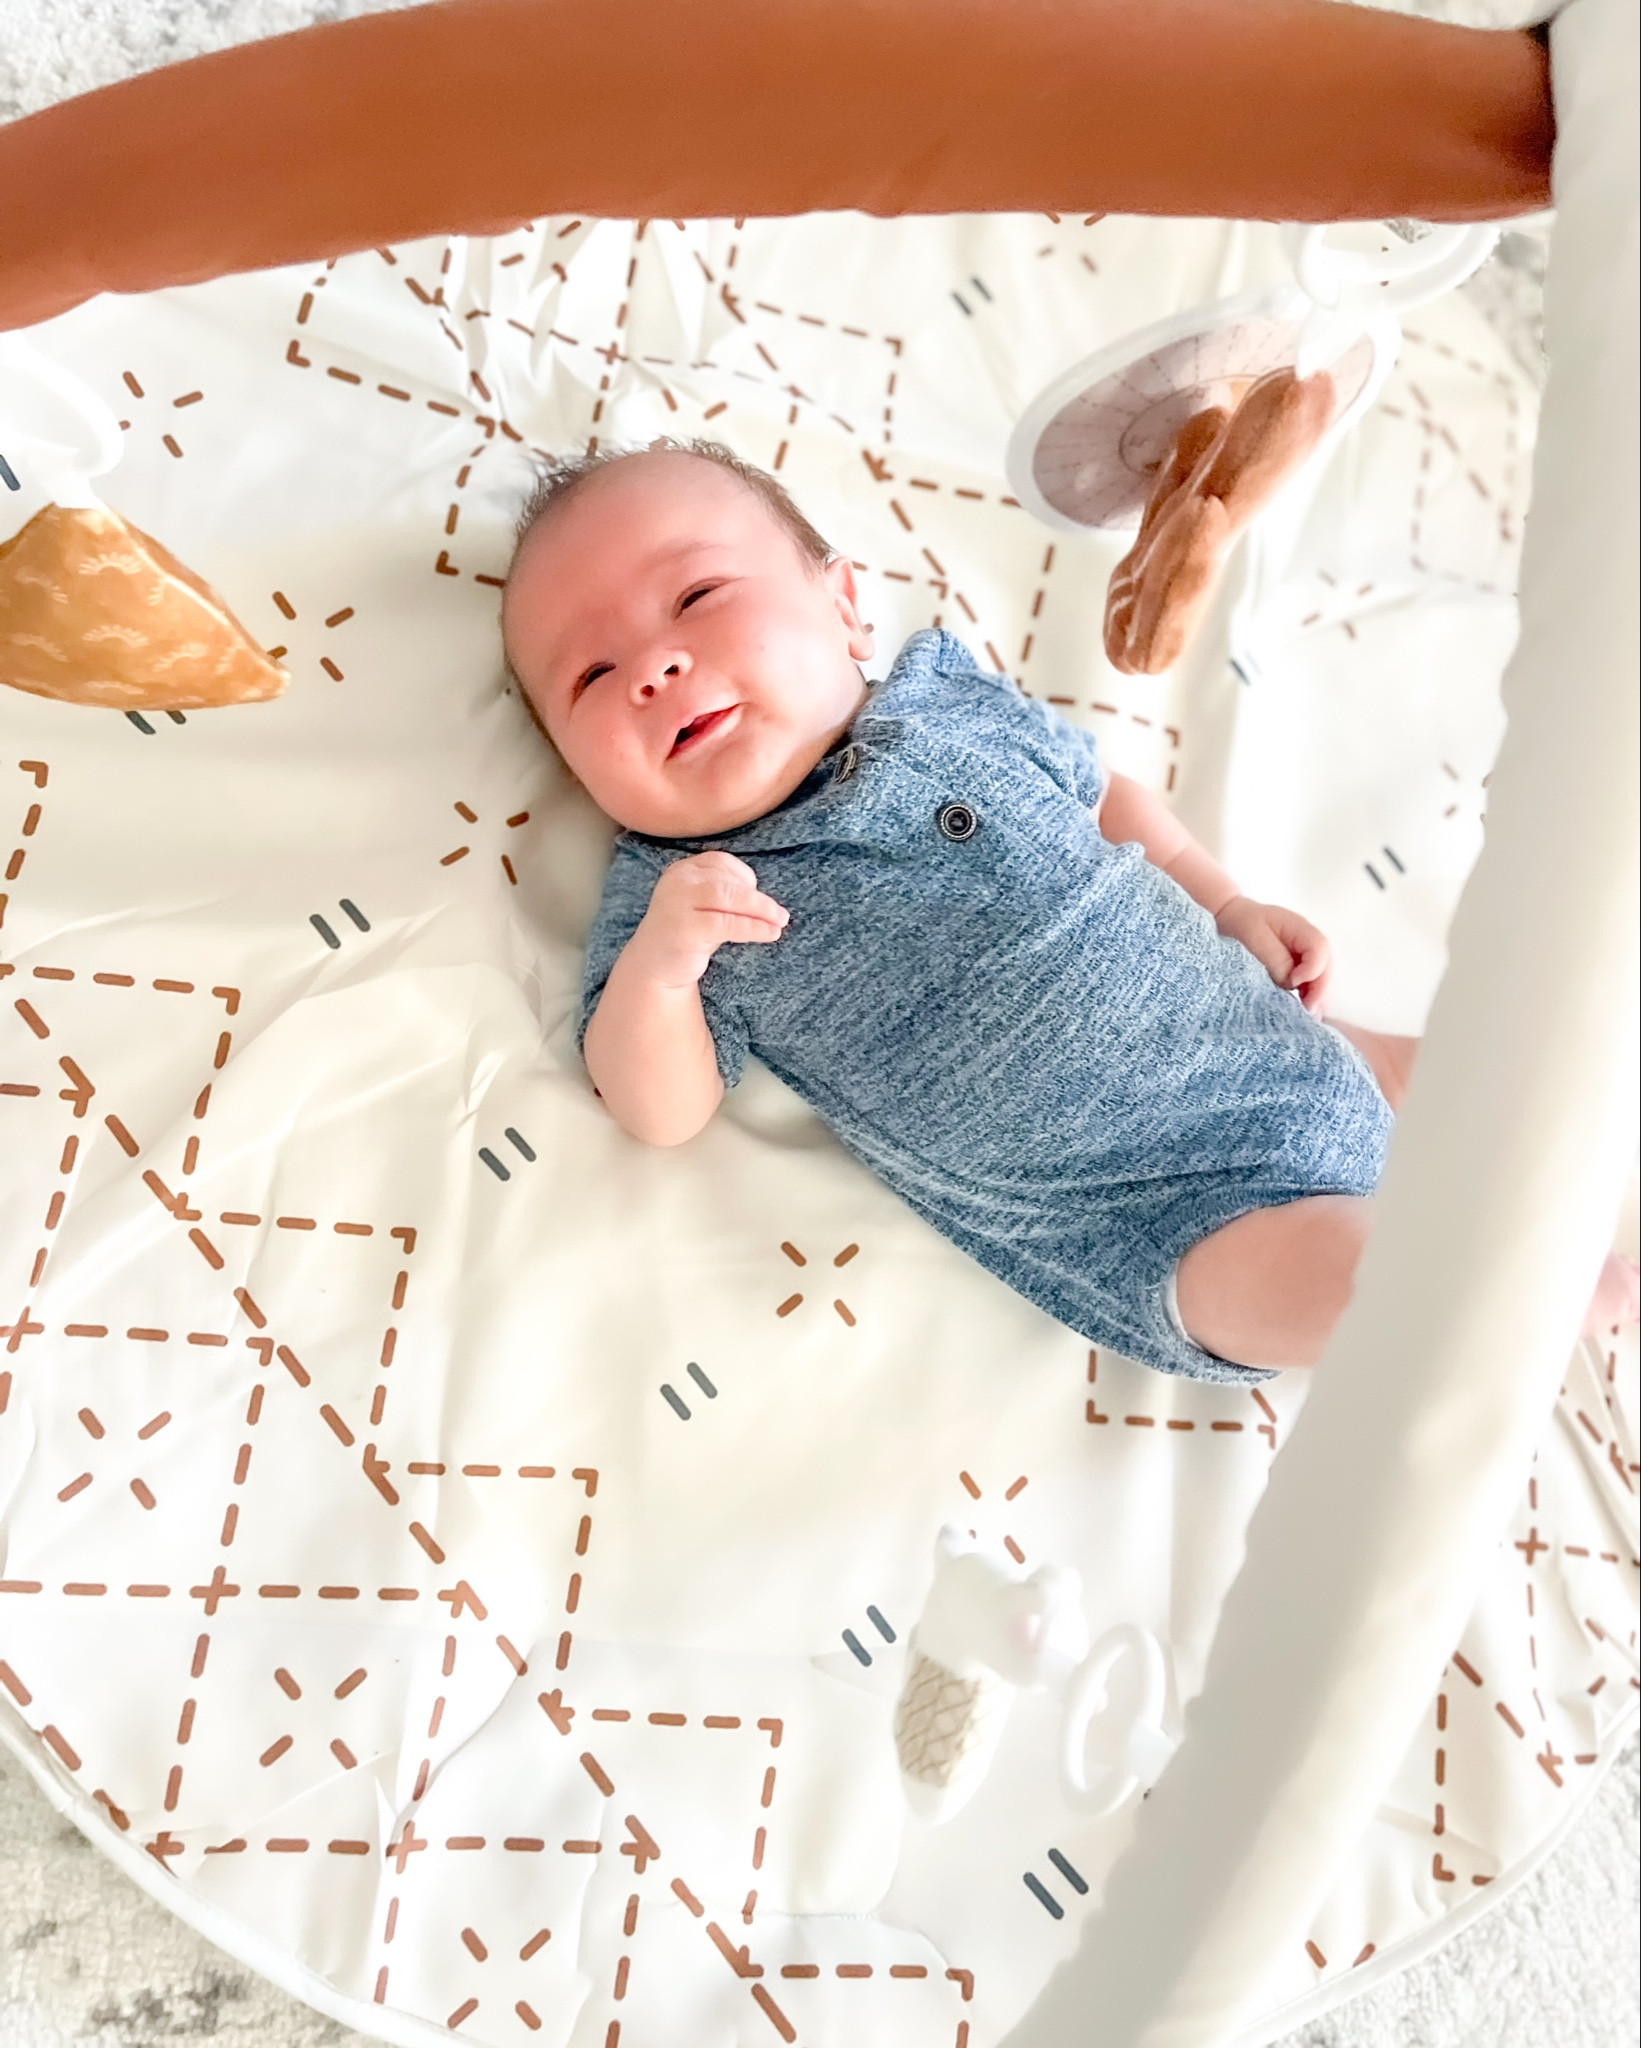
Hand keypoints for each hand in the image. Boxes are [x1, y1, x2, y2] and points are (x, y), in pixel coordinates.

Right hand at [628, 851, 789, 989]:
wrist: (653, 966)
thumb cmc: (687, 934)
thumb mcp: (705, 906)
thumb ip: (727, 894)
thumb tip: (770, 902)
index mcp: (683, 870)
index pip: (720, 862)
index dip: (744, 877)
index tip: (758, 895)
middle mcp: (677, 881)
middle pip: (725, 882)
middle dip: (758, 899)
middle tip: (782, 915)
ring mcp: (677, 904)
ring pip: (726, 898)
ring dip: (759, 910)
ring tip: (780, 923)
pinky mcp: (684, 929)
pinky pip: (725, 924)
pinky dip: (752, 928)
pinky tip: (769, 934)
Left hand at [1214, 895, 1331, 1012]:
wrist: (1229, 920)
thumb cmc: (1240, 924)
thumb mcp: (1253, 937)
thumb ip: (1275, 959)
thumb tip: (1291, 982)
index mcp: (1299, 928)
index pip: (1319, 948)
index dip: (1311, 969)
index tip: (1293, 983)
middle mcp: (1308, 942)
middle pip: (1326, 966)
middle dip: (1320, 990)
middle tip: (1309, 1011)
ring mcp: (1305, 956)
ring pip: (1321, 978)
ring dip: (1317, 996)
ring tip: (1308, 1015)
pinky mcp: (1297, 969)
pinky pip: (1310, 984)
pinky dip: (1308, 997)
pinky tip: (1302, 1011)